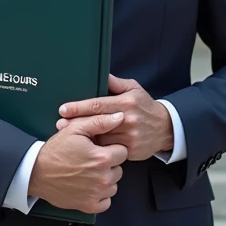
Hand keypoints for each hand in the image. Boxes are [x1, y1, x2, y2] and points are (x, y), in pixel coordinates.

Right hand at [28, 111, 127, 213]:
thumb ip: (100, 122)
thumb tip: (119, 117)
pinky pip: (106, 201)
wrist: (37, 172)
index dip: (111, 148)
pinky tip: (89, 186)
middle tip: (91, 160)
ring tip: (88, 172)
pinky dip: (100, 195)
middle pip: (119, 169)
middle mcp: (102, 178)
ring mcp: (96, 194)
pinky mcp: (89, 205)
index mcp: (102, 158)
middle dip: (108, 164)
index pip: (122, 151)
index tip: (99, 149)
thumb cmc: (56, 151)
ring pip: (114, 185)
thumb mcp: (75, 129)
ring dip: (105, 179)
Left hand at [56, 75, 174, 161]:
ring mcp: (130, 137)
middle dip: (76, 124)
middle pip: (96, 123)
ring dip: (85, 138)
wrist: (166, 128)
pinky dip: (98, 149)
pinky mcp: (131, 150)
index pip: (97, 105)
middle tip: (60, 124)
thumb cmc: (145, 106)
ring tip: (69, 137)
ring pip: (101, 139)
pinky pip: (109, 150)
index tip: (64, 109)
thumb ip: (116, 83)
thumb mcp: (134, 89)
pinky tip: (87, 147)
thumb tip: (102, 74)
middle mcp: (127, 119)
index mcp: (126, 102)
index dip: (78, 107)